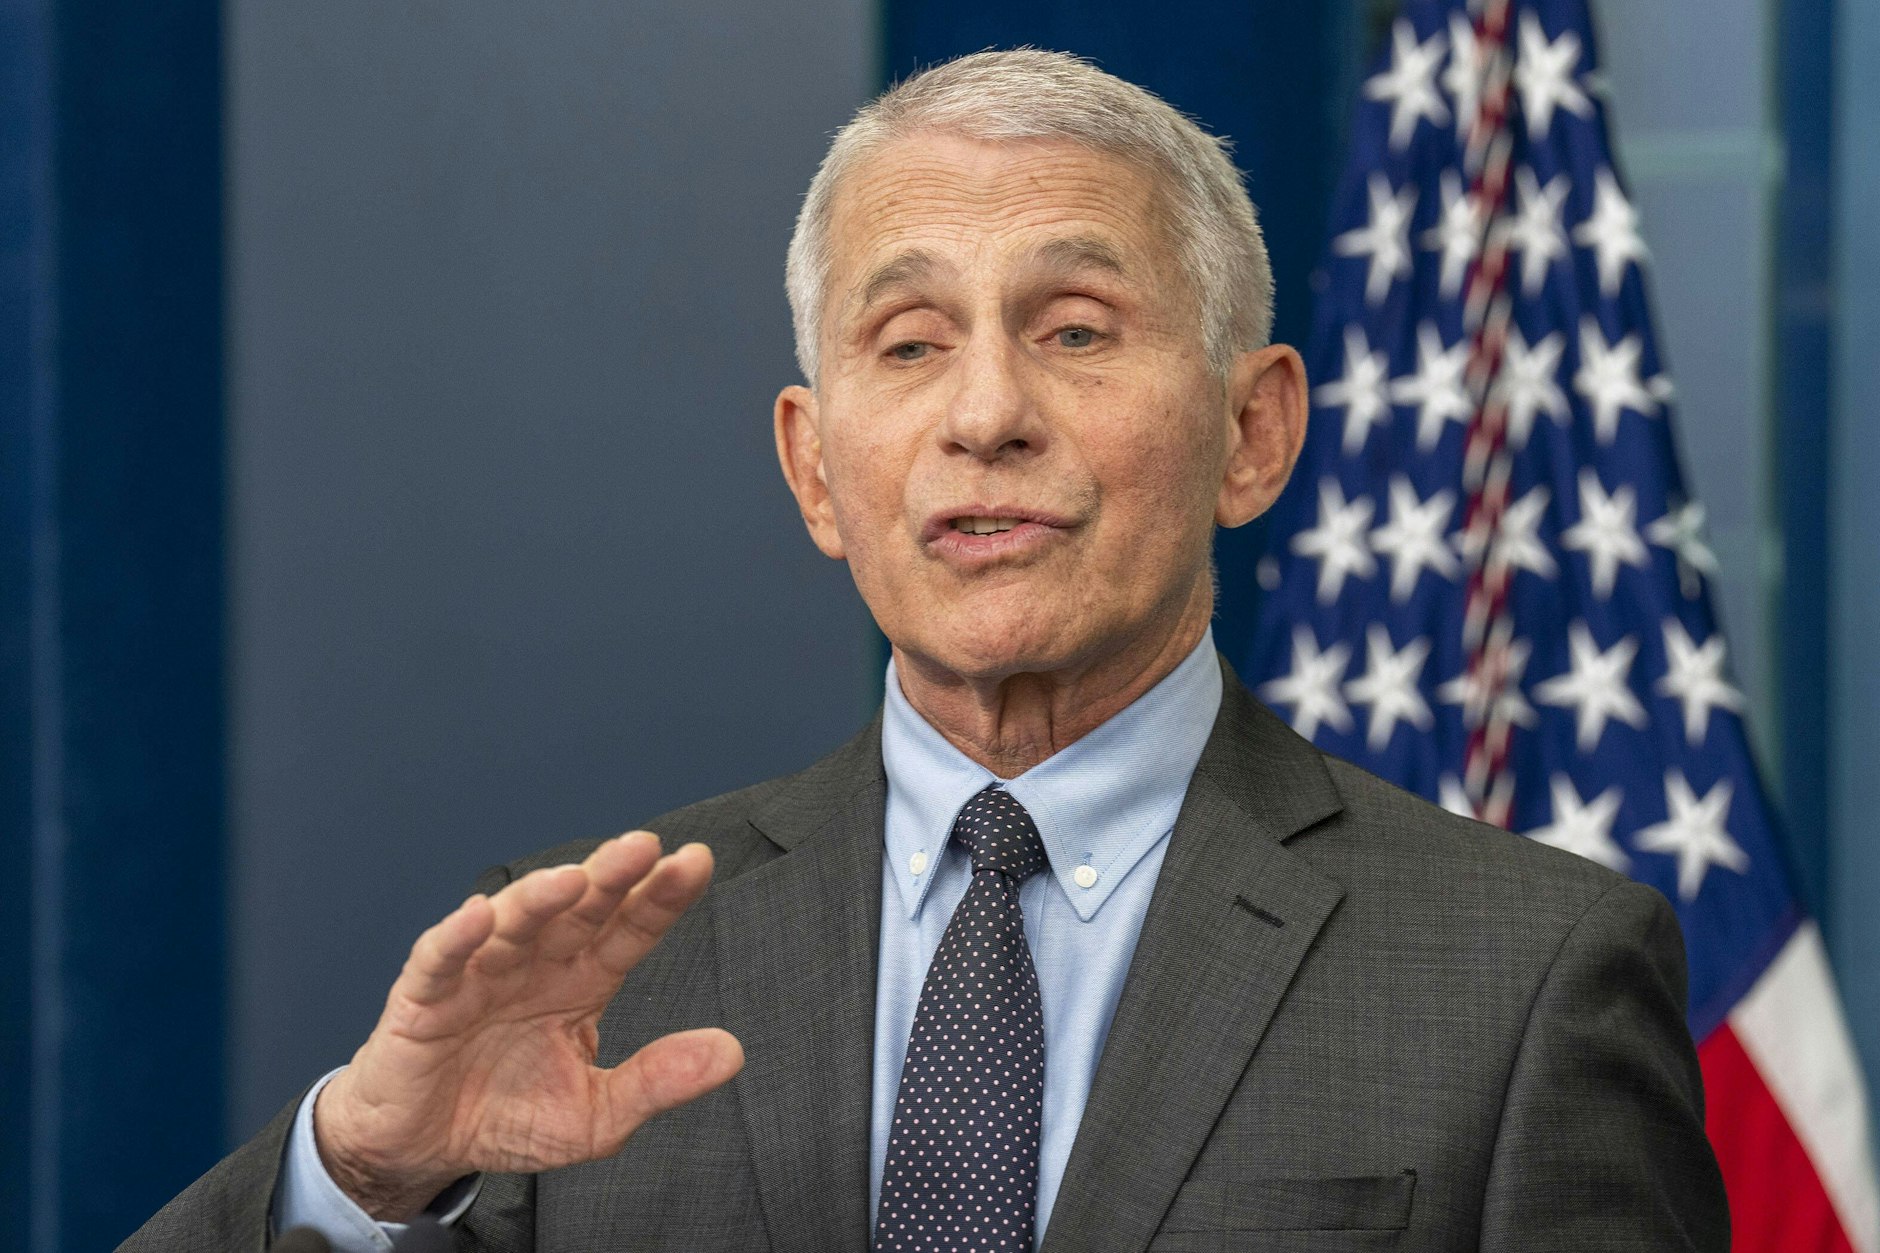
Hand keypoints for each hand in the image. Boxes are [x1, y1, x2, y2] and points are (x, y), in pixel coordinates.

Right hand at [312, 833, 743, 1219]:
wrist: (423, 1148)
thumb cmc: (506, 1116)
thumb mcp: (596, 1115)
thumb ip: (658, 1081)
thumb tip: (731, 1053)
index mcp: (582, 981)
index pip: (629, 929)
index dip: (660, 896)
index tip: (696, 862)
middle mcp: (535, 963)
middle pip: (579, 910)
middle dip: (611, 876)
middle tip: (644, 847)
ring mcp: (479, 973)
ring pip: (513, 922)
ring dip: (541, 896)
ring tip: (574, 880)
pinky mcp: (423, 998)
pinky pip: (439, 960)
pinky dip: (456, 938)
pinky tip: (478, 918)